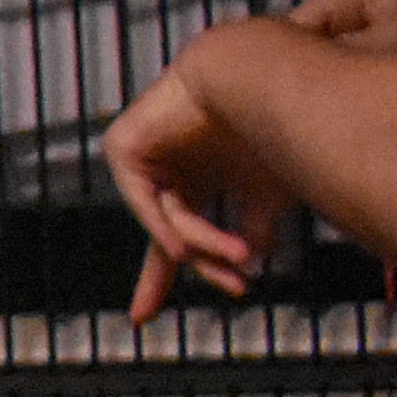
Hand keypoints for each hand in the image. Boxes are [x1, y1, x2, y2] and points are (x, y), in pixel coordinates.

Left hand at [100, 47, 295, 319]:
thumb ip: (252, 232)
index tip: (140, 319)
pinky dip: (164, 226)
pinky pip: (143, 201)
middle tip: (238, 288)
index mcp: (196, 182)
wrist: (259, 76)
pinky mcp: (123, 146)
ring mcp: (145, 159)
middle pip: (170, 240)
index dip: (159, 280)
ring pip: (168, 223)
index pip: (175, 240)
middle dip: (206, 265)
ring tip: (243, 258)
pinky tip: (185, 246)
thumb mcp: (268, 193)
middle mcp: (167, 172)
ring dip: (206, 245)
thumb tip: (251, 270)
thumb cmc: (272, 127)